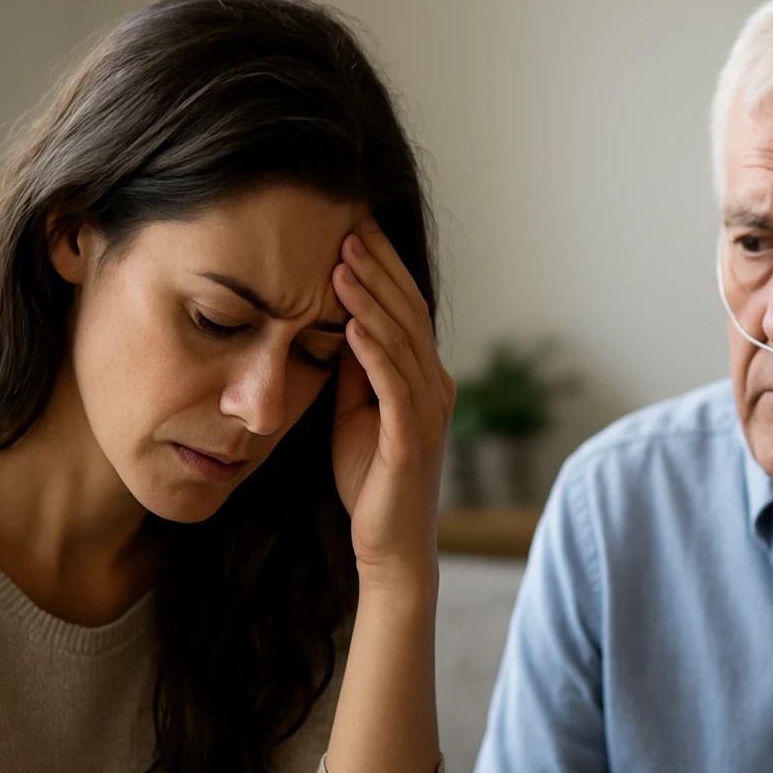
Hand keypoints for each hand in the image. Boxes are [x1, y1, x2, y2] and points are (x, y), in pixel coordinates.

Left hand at [329, 218, 452, 589]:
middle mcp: (434, 388)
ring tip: (341, 264)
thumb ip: (354, 370)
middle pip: (409, 314)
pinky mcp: (411, 440)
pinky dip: (374, 352)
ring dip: (371, 301)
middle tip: (347, 227)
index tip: (352, 228)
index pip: (405, 309)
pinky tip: (352, 325)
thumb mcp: (353, 412)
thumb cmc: (369, 480)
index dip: (382, 267)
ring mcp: (426, 413)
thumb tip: (337, 322)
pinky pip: (393, 386)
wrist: (389, 546)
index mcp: (423, 377)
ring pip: (401, 343)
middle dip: (377, 269)